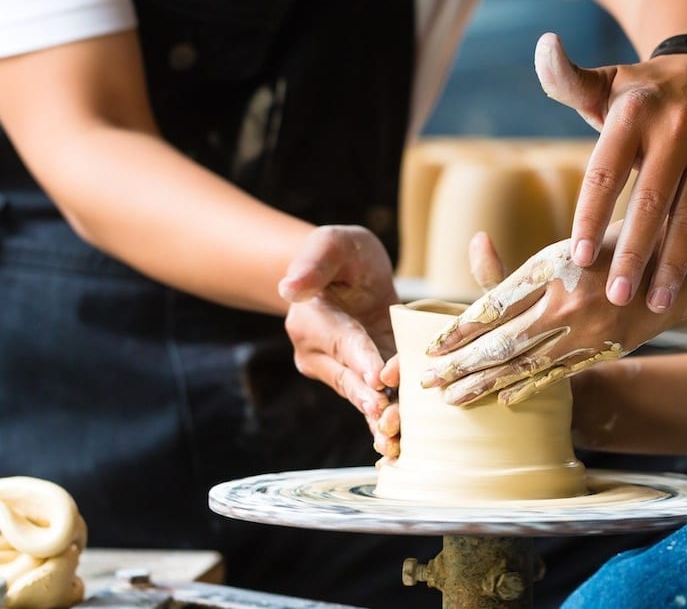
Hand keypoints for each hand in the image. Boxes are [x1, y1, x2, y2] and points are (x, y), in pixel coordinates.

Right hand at [278, 225, 399, 456]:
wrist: (345, 273)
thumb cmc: (339, 253)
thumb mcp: (330, 244)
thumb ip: (314, 262)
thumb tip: (289, 287)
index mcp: (311, 319)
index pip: (341, 340)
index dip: (360, 358)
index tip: (378, 377)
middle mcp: (317, 351)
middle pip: (349, 376)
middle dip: (371, 398)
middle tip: (389, 418)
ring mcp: (337, 369)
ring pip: (359, 395)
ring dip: (377, 418)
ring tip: (394, 439)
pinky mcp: (358, 377)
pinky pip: (369, 400)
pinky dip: (381, 422)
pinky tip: (396, 445)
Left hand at [419, 224, 686, 405]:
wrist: (685, 269)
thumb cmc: (621, 242)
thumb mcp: (570, 238)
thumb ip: (528, 255)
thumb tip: (477, 248)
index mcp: (554, 264)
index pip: (493, 305)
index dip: (458, 330)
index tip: (430, 346)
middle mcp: (569, 300)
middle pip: (501, 342)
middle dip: (459, 366)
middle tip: (424, 382)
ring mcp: (588, 330)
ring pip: (525, 365)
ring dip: (484, 386)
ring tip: (450, 400)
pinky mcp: (604, 349)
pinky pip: (558, 375)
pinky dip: (527, 388)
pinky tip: (501, 401)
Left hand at [534, 33, 686, 310]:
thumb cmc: (645, 94)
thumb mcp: (605, 85)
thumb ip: (566, 80)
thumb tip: (544, 46)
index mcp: (634, 112)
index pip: (605, 172)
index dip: (590, 216)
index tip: (578, 258)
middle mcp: (677, 127)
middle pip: (650, 202)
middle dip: (633, 254)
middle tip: (615, 298)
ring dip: (675, 263)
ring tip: (656, 302)